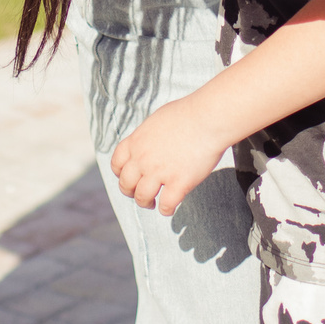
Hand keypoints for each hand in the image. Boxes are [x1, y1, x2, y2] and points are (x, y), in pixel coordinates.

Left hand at [110, 97, 235, 216]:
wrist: (208, 118)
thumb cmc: (188, 114)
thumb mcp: (157, 120)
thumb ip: (148, 135)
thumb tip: (149, 142)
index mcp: (136, 142)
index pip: (116, 164)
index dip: (120, 174)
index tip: (129, 178)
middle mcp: (143, 158)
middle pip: (126, 184)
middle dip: (131, 192)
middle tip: (140, 194)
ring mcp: (159, 172)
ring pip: (142, 197)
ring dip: (146, 202)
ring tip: (153, 203)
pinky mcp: (179, 183)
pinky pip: (166, 205)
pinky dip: (166, 210)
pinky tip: (170, 208)